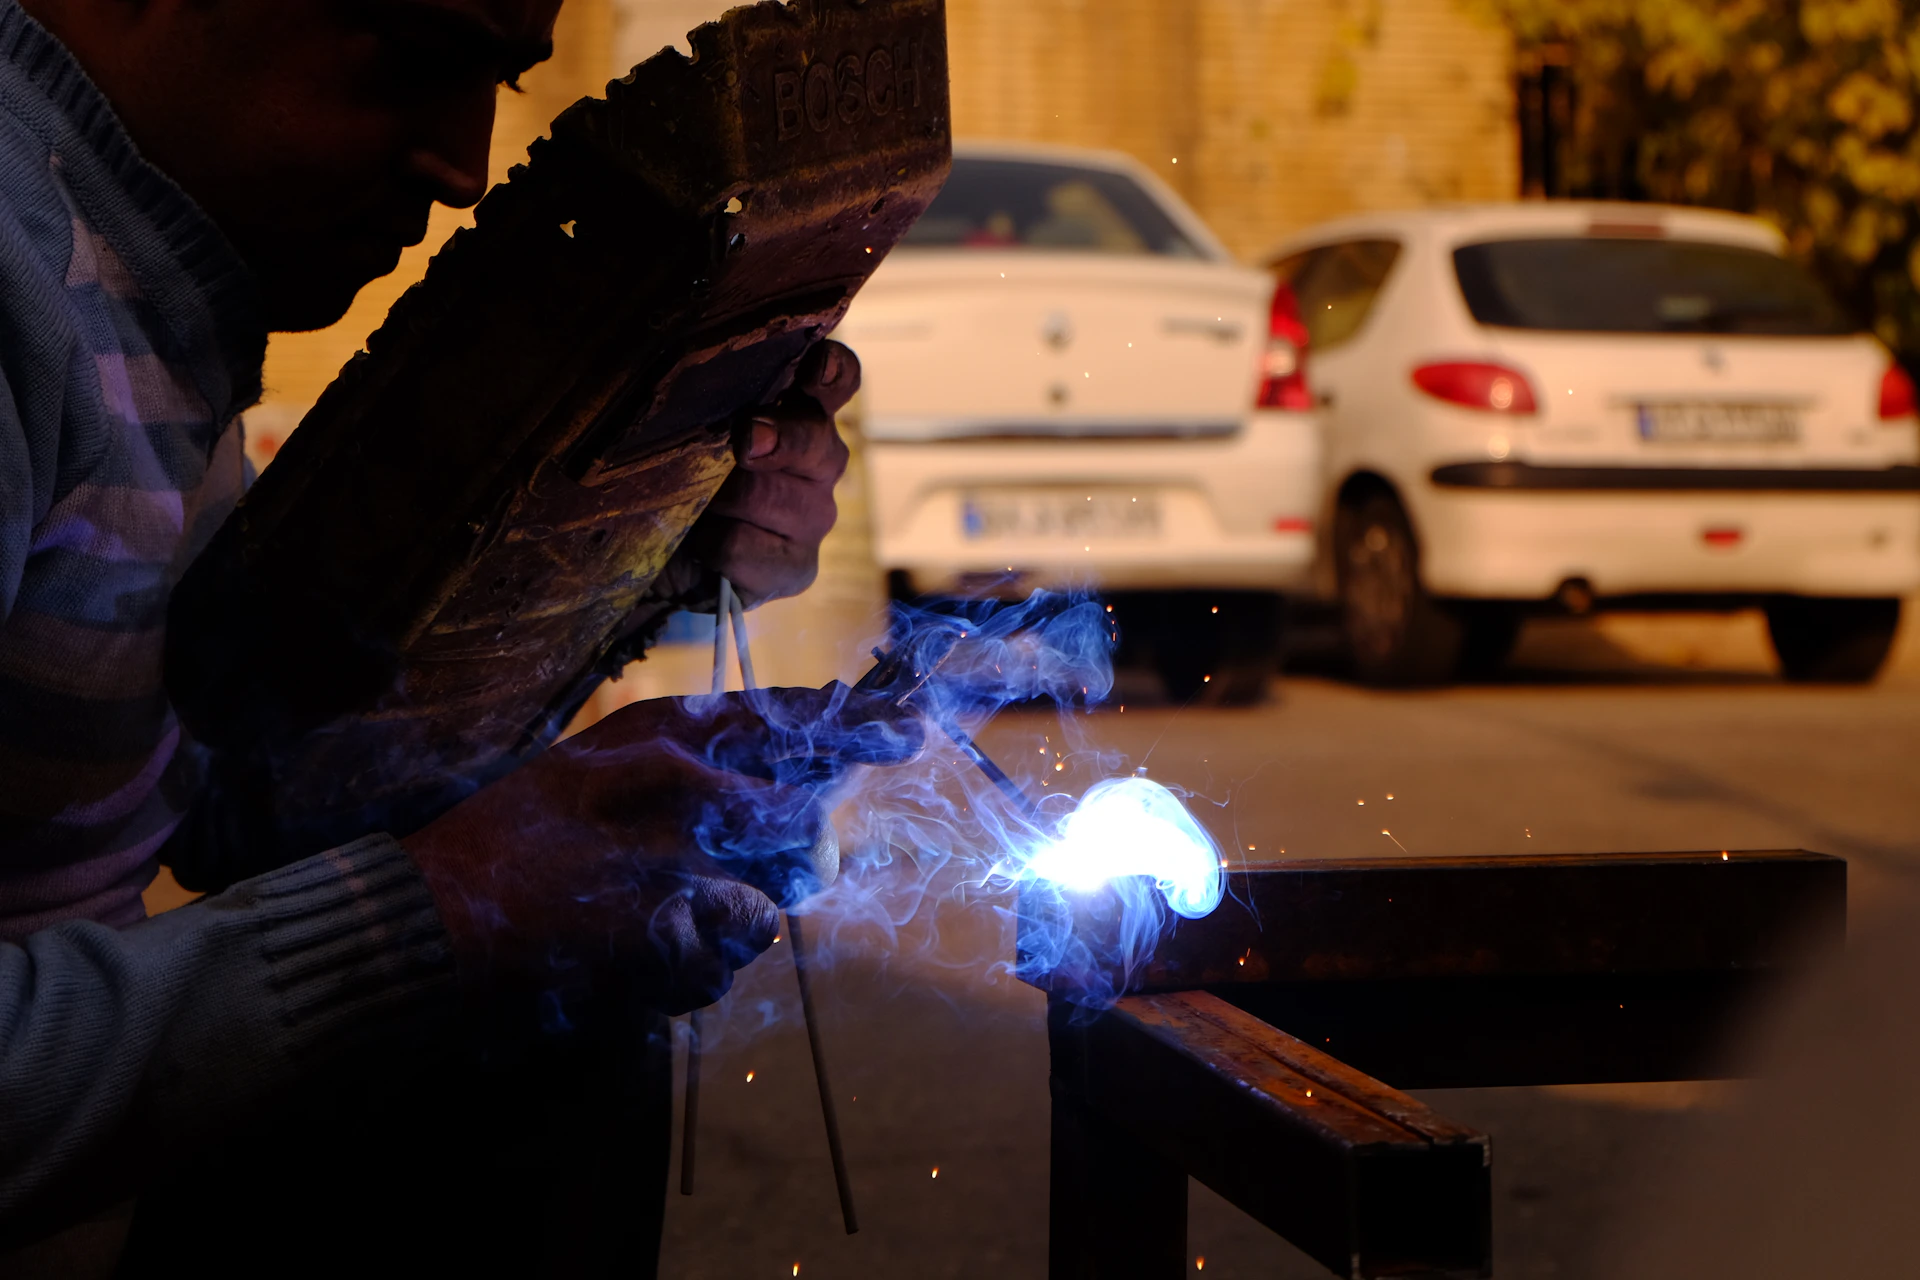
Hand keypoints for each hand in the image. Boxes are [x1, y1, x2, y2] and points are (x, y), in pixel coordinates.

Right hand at [403, 685, 922, 1013]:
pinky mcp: (670, 939)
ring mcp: (680, 865)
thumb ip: (685, 761)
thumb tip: (787, 766)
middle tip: (732, 873)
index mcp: (657, 738)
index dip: (857, 723)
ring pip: (770, 906)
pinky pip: (723, 965)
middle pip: (803, 822)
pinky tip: (632, 955)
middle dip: (793, 857)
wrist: (427, 923)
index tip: (908, 726)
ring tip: (653, 918)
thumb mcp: (591, 768)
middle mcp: (682, 789)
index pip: (786, 718)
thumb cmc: (507, 845)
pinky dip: (690, 972)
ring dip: (729, 924)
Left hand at [656, 340, 859, 609]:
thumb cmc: (681, 478)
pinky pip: (746, 548)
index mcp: (799, 413)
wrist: (667, 560)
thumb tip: (700, 389)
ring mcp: (813, 516)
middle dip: (780, 438)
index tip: (814, 367)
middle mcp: (819, 461)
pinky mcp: (796, 567)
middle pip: (816, 439)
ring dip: (723, 498)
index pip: (837, 381)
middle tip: (747, 440)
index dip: (832, 371)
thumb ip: (704, 405)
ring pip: (772, 496)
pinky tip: (700, 546)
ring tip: (696, 505)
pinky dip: (713, 545)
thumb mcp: (686, 433)